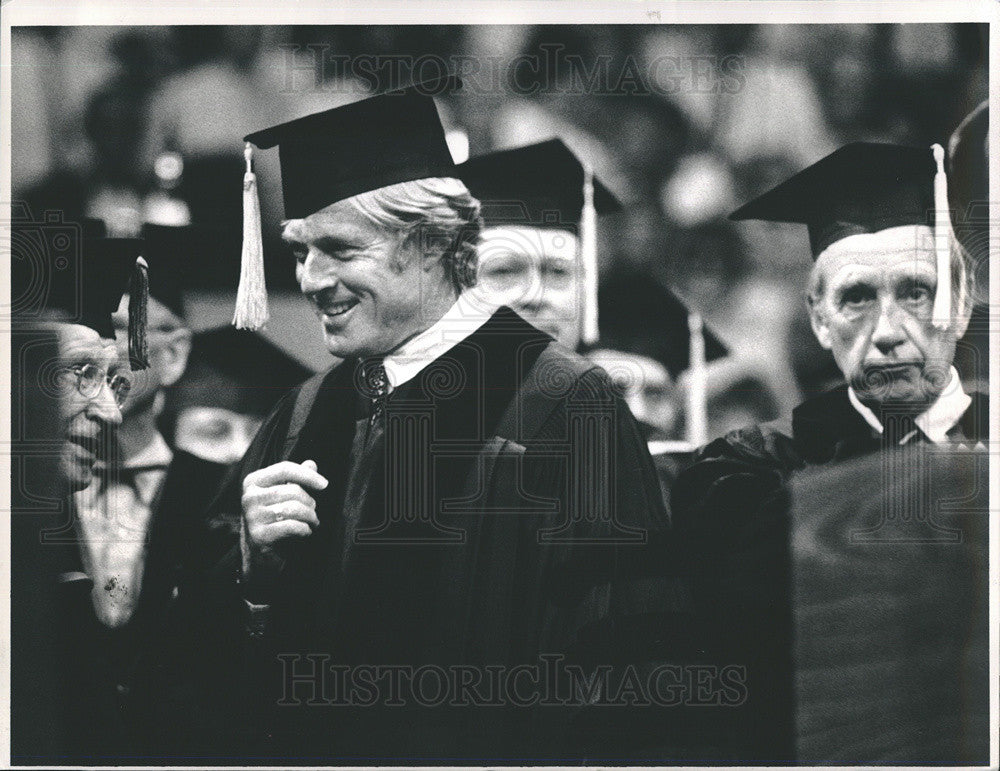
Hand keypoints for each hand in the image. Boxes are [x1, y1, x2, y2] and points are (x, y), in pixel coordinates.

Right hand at [240, 459, 327, 590]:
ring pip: (293, 508)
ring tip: (313, 522)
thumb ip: (296, 478)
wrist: (259, 553)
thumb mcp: (283, 495)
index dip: (308, 475)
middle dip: (310, 502)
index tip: (324, 484)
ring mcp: (252, 517)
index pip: (284, 469)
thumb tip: (311, 463)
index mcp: (253, 482)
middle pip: (292, 491)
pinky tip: (306, 532)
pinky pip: (292, 526)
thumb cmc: (274, 519)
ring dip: (310, 517)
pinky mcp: (259, 535)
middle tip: (314, 512)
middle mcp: (249, 497)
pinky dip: (305, 529)